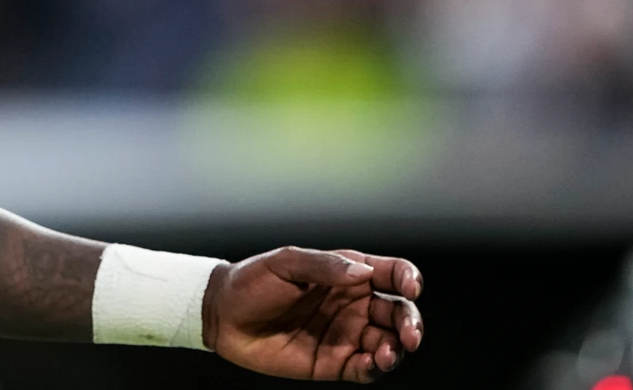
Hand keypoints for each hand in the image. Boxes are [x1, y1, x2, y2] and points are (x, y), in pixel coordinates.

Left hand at [202, 247, 423, 382]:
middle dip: (411, 322)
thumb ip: (325, 266)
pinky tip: (373, 363)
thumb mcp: (285, 263)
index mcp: (346, 273)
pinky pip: (365, 368)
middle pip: (398, 312)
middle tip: (409, 334)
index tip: (410, 287)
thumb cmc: (251, 282)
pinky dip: (376, 368)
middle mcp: (352, 304)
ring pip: (388, 343)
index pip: (391, 273)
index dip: (408, 278)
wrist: (221, 316)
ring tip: (387, 352)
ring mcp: (345, 334)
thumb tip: (363, 272)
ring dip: (397, 348)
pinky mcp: (333, 362)